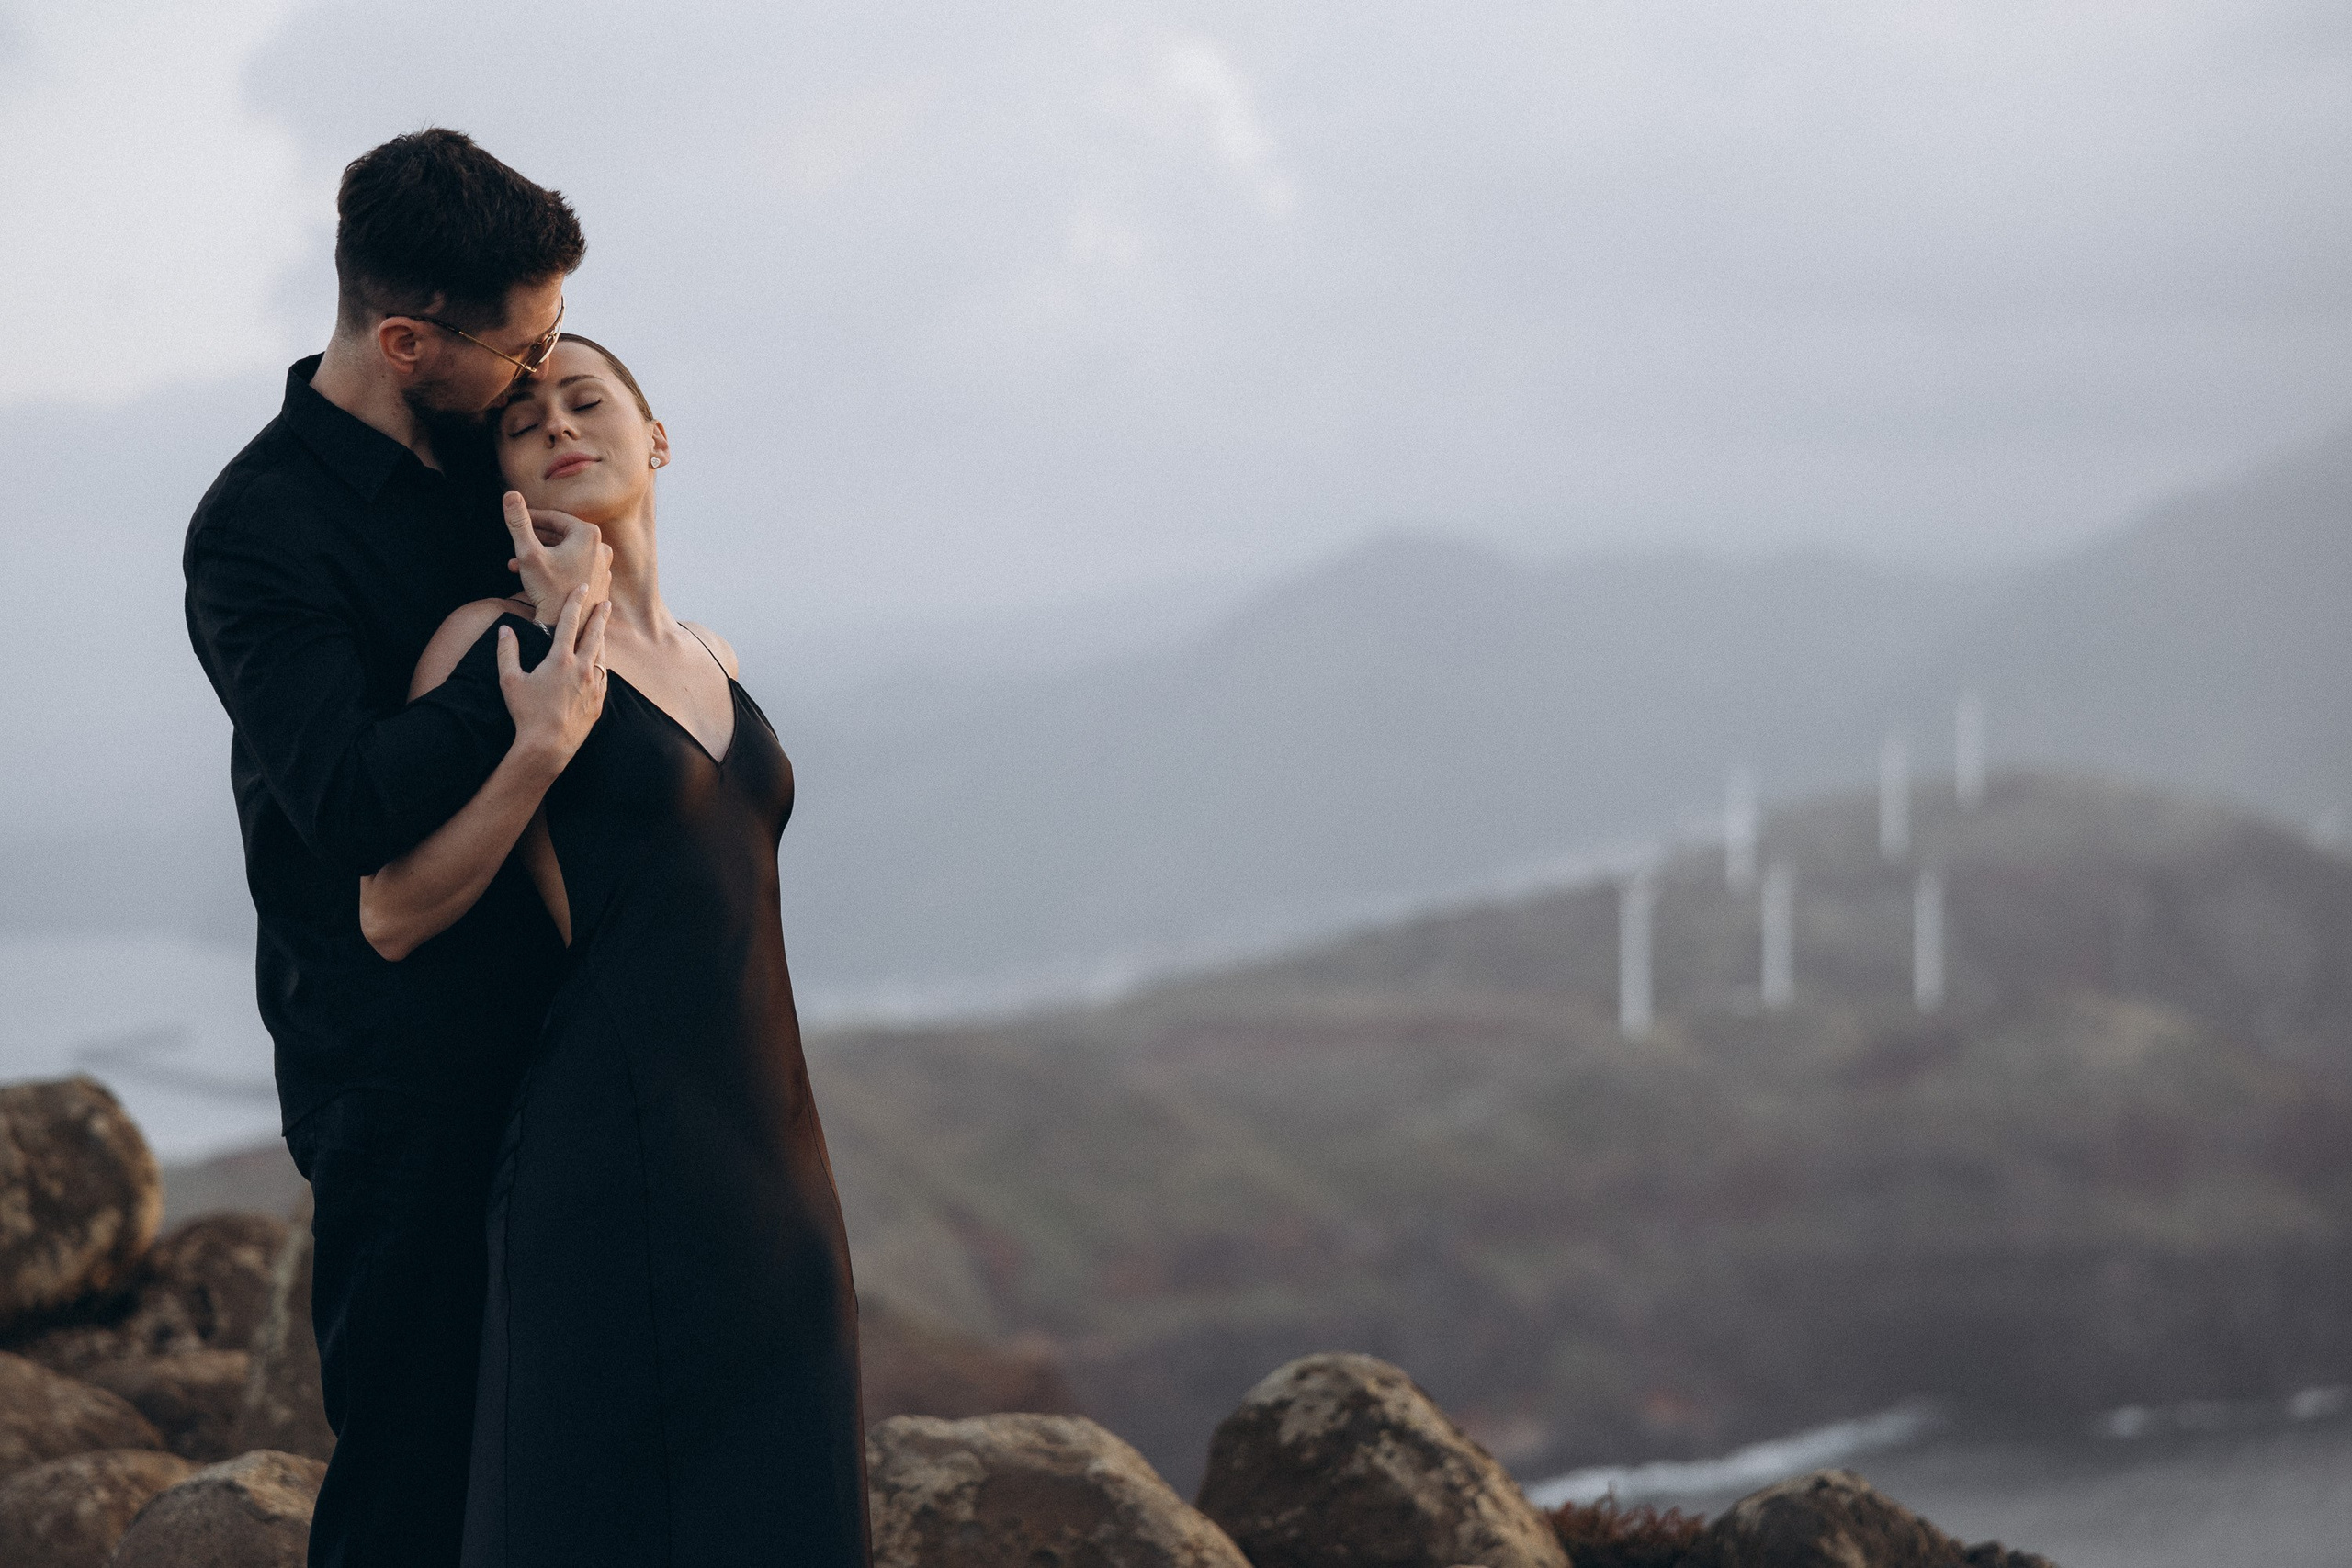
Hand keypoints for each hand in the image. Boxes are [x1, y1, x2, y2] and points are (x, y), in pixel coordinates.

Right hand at [496, 586, 609, 772]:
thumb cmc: (526, 713)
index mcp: (560, 659)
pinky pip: (603, 676)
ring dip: (602, 638)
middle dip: (600, 615)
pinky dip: (601, 664)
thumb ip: (507, 652)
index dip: (576, 603)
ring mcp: (594, 685)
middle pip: (594, 634)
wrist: (548, 746)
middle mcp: (582, 668)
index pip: (570, 623)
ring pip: (601, 654)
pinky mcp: (599, 700)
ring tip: (603, 628)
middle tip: (606, 601)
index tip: (582, 588)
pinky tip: (600, 662)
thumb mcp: (510, 680)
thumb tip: (505, 630)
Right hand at [503, 491, 611, 626]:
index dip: (531, 519)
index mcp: (589, 534)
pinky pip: (575, 568)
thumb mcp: (528, 553)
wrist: (567, 627)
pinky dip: (556, 568)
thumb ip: (519, 522)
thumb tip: (510, 494)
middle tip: (515, 543)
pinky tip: (536, 576)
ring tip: (517, 563)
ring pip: (566, 553)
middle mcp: (602, 547)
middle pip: (561, 536)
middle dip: (535, 540)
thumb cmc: (548, 590)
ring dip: (542, 555)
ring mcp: (604, 566)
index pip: (554, 518)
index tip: (516, 521)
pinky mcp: (601, 582)